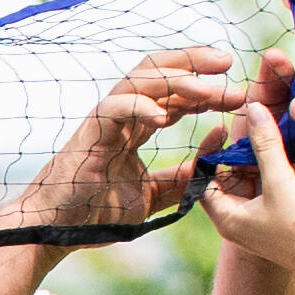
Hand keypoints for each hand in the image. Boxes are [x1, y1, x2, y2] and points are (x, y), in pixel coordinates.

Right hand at [64, 43, 262, 224]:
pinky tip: (165, 115)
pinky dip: (140, 105)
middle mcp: (122, 113)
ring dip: (179, 80)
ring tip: (210, 88)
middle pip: (160, 70)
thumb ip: (187, 173)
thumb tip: (220, 141)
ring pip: (142, 79)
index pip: (175, 91)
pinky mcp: (89, 132)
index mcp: (136, 123)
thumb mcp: (157, 194)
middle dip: (196, 64)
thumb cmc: (98, 212)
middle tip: (229, 66)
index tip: (238, 92)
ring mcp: (105, 119)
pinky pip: (116, 106)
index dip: (207, 86)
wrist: (57, 230)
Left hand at [203, 112, 294, 278]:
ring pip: (251, 183)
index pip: (201, 180)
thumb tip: (252, 108)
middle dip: (236, 152)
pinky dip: (275, 171)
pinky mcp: (280, 224)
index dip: (208, 152)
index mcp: (226, 219)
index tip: (223, 129)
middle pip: (226, 179)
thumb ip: (265, 145)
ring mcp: (259, 225)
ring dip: (259, 159)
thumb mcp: (281, 181)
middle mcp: (237, 225)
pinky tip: (290, 151)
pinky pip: (270, 190)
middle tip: (248, 126)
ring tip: (269, 133)